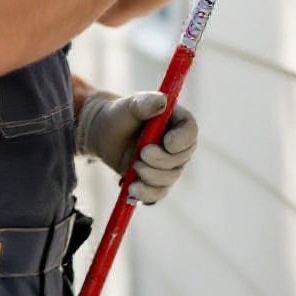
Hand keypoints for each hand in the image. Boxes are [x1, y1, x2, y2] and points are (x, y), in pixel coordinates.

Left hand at [75, 90, 197, 204]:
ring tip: (132, 166)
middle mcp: (178, 145)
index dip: (182, 140)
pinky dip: (145, 194)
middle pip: (180, 160)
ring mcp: (168, 166)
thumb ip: (145, 102)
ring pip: (168, 179)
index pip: (191, 132)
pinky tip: (132, 189)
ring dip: (150, 176)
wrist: (105, 134)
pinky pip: (157, 194)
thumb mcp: (130, 106)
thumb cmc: (120, 115)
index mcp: (177, 122)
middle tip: (141, 154)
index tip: (166, 142)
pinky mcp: (155, 182)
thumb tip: (162, 101)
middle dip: (160, 160)